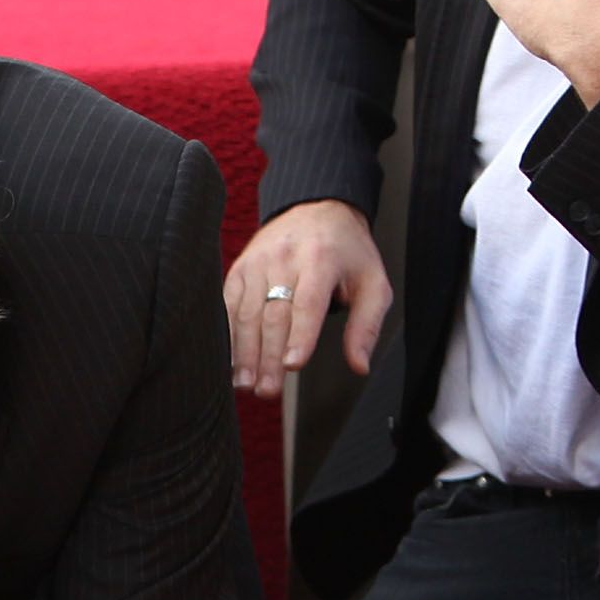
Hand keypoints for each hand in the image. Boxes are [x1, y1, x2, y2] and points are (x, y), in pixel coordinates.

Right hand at [224, 198, 391, 401]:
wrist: (316, 209)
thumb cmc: (346, 251)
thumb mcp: (372, 282)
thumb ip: (366, 325)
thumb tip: (359, 365)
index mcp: (321, 260)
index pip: (308, 302)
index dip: (300, 335)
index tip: (293, 364)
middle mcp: (284, 259)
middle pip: (273, 313)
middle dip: (268, 356)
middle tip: (268, 390)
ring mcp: (257, 263)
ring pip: (246, 312)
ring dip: (244, 352)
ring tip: (245, 384)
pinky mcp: (239, 269)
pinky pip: (228, 305)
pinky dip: (227, 336)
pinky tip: (228, 361)